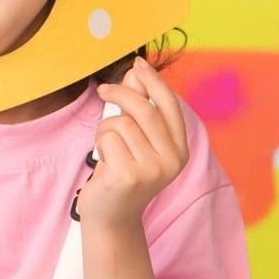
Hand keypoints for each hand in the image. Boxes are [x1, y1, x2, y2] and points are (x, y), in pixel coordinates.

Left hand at [76, 57, 188, 232]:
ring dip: (105, 129)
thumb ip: (137, 103)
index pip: (169, 104)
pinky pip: (108, 138)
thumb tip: (136, 70)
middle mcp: (173, 159)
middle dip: (119, 93)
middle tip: (102, 90)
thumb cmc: (121, 169)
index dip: (153, 80)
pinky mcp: (130, 176)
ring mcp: (153, 170)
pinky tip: (103, 161)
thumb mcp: (134, 136)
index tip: (137, 62)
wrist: (111, 216)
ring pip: (121, 123)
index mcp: (179, 148)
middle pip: (144, 109)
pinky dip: (99, 143)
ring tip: (107, 147)